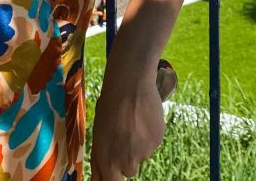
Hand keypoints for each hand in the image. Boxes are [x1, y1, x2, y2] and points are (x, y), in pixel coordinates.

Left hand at [90, 64, 165, 180]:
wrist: (130, 84)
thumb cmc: (108, 107)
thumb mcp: (97, 135)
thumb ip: (98, 160)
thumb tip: (98, 179)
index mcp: (108, 162)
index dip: (113, 178)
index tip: (114, 170)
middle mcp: (127, 162)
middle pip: (129, 172)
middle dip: (126, 159)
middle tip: (123, 136)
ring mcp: (144, 153)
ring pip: (141, 156)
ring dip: (138, 146)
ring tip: (133, 123)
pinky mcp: (157, 142)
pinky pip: (152, 144)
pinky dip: (149, 135)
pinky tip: (143, 118)